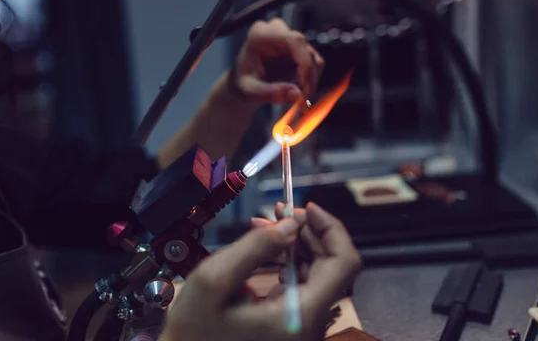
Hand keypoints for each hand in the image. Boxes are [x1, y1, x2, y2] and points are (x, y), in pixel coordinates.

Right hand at [159, 203, 361, 340]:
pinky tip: (265, 247)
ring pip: (317, 272)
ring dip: (296, 242)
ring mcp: (301, 324)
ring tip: (267, 225)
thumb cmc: (192, 329)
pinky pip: (300, 283)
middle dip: (309, 231)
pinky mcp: (289, 322)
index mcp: (300, 315)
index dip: (332, 229)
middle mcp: (309, 322)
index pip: (344, 264)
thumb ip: (256, 247)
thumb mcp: (214, 280)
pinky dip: (287, 259)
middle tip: (281, 211)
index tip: (307, 208)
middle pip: (332, 266)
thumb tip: (291, 224)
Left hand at [233, 18, 324, 103]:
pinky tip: (300, 92)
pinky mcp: (299, 49)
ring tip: (300, 101)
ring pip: (313, 58)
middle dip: (309, 78)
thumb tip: (296, 95)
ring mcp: (289, 38)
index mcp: (261, 34)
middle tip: (303, 102)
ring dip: (311, 81)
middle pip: (306, 50)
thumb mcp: (250, 91)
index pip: (295, 40)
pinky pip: (314, 63)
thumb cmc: (242, 83)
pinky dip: (311, 80)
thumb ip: (271, 93)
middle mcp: (277, 31)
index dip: (304, 63)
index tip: (303, 86)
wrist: (243, 83)